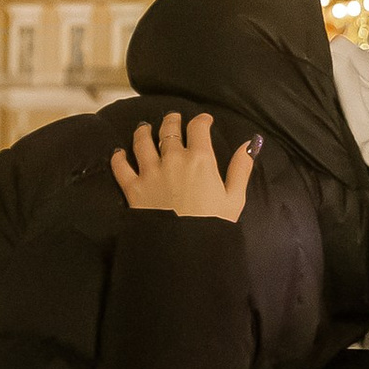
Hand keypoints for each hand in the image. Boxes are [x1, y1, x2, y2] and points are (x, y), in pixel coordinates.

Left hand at [109, 109, 258, 225]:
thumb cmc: (212, 226)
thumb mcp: (234, 198)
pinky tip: (119, 153)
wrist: (183, 250)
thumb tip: (250, 143)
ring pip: (142, 141)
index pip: (198, 128)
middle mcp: (173, 159)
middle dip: (171, 120)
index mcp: (200, 160)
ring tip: (144, 128)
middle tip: (173, 118)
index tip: (204, 120)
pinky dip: (118, 157)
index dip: (201, 119)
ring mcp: (150, 172)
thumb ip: (241, 168)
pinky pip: (121, 166)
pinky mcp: (133, 188)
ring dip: (143, 131)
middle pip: (169, 130)